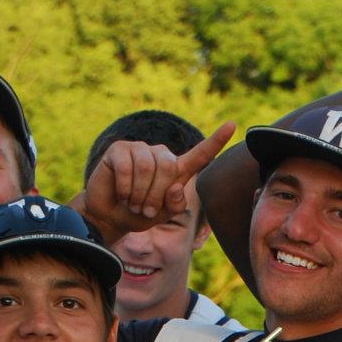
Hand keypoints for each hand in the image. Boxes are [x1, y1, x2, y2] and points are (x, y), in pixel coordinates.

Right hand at [77, 122, 234, 242]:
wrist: (109, 217)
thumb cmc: (138, 214)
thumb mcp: (163, 215)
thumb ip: (175, 205)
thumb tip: (176, 187)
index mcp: (177, 170)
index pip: (200, 154)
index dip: (216, 141)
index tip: (232, 125)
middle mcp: (160, 155)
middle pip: (169, 168)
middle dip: (156, 195)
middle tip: (145, 209)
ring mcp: (140, 149)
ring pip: (148, 167)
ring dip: (140, 194)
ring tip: (133, 203)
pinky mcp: (120, 149)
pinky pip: (128, 167)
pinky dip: (126, 188)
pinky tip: (121, 194)